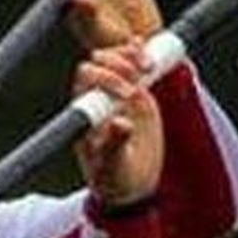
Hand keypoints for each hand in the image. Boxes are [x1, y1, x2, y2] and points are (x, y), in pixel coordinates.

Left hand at [74, 42, 162, 208]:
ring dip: (130, 55)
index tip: (128, 96)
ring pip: (116, 58)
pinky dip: (141, 55)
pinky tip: (151, 57)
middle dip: (118, 63)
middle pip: (99, 61)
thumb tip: (120, 123)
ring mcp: (116, 91)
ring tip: (148, 66)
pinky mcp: (136, 91)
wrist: (130, 182)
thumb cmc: (114, 177)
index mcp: (86, 110)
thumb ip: (114, 145)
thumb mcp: (113, 165)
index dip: (105, 78)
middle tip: (139, 75)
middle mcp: (97, 96)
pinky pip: (135, 66)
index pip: (86, 79)